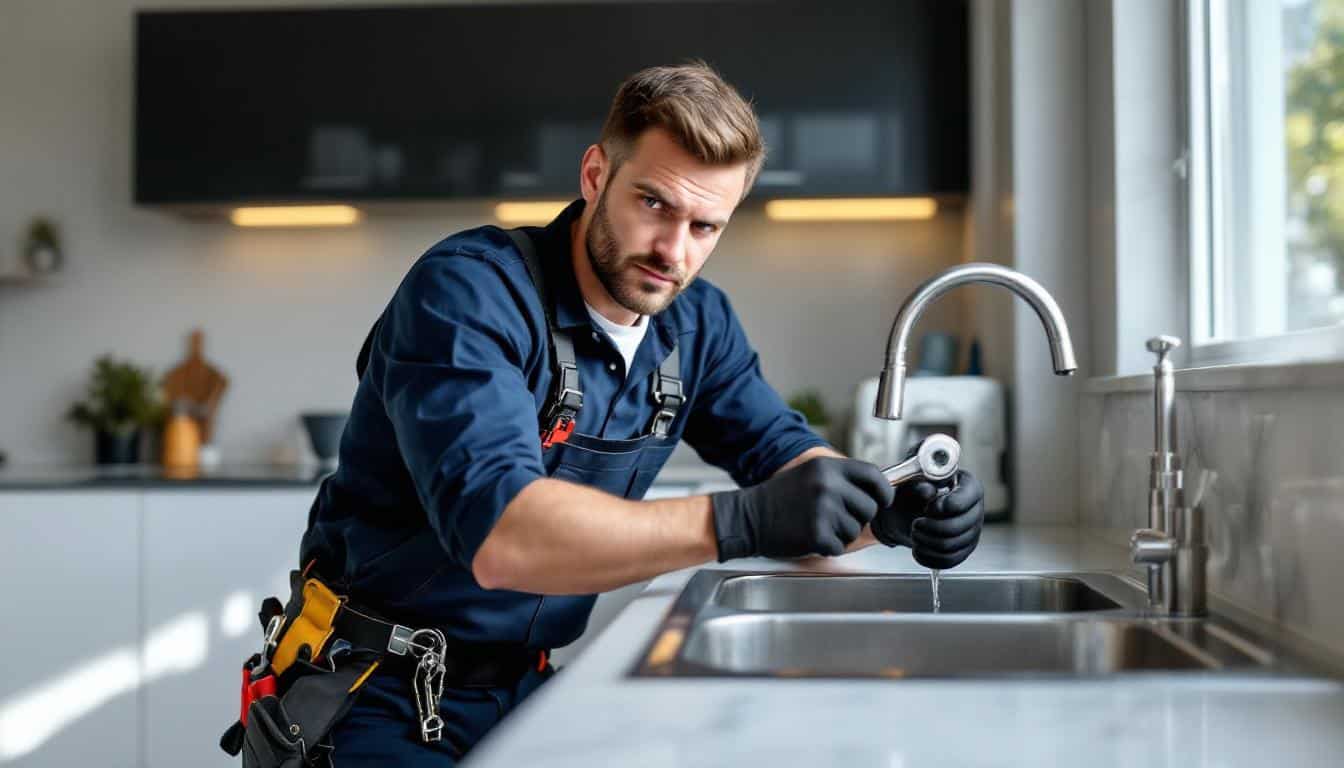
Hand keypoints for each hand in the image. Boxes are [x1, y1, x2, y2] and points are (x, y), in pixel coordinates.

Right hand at [710, 457, 894, 560]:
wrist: (748, 517)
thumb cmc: (779, 499)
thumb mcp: (810, 475)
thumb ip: (841, 480)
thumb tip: (876, 494)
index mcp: (827, 467)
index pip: (873, 475)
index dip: (884, 491)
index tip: (884, 499)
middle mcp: (827, 485)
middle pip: (869, 507)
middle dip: (858, 517)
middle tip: (834, 518)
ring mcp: (823, 509)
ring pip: (855, 530)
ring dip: (841, 534)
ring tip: (816, 525)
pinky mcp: (817, 533)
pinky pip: (839, 547)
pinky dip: (827, 547)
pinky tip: (809, 537)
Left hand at [870, 469, 983, 568]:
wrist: (908, 509)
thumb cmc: (914, 489)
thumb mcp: (913, 480)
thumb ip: (920, 483)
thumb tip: (928, 492)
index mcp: (969, 486)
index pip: (967, 498)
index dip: (946, 506)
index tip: (928, 507)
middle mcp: (976, 510)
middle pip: (958, 527)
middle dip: (931, 528)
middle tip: (916, 524)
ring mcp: (972, 532)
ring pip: (951, 547)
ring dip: (926, 542)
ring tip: (915, 533)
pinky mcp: (963, 550)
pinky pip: (948, 561)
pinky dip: (928, 557)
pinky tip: (918, 548)